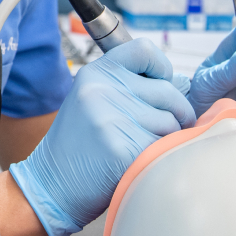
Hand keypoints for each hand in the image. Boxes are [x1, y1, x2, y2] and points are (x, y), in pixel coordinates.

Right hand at [9, 39, 193, 235]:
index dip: (163, 69)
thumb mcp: (96, 103)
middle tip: (160, 132)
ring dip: (166, 140)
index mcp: (95, 73)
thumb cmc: (82, 146)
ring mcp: (110, 117)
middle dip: (177, 114)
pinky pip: (164, 148)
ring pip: (172, 123)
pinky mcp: (121, 148)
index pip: (144, 50)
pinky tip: (136, 165)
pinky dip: (158, 159)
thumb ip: (131, 88)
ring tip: (139, 149)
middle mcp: (102, 89)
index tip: (161, 87)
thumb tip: (184, 85)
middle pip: (169, 92)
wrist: (51, 185)